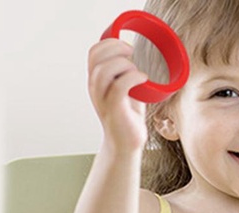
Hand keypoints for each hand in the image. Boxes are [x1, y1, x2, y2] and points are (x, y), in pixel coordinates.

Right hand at [87, 38, 149, 153]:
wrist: (126, 144)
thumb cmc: (128, 117)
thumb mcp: (126, 91)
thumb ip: (128, 76)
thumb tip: (144, 60)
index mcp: (96, 81)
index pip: (94, 53)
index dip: (109, 43)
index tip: (127, 45)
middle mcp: (95, 88)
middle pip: (97, 57)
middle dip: (116, 48)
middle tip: (133, 53)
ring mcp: (103, 99)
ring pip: (104, 70)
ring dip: (124, 63)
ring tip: (138, 70)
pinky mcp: (114, 109)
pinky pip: (119, 87)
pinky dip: (133, 77)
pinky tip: (143, 79)